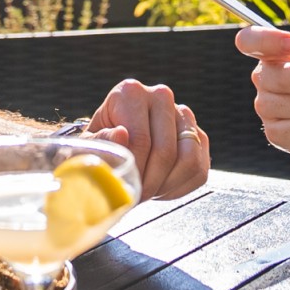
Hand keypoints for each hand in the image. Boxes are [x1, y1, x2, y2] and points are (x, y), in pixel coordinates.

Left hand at [86, 80, 208, 198]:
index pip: (140, 139)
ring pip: (188, 159)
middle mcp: (160, 96)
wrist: (115, 146)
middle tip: (137, 197)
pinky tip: (160, 188)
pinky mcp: (198, 134)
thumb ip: (100, 142)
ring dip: (167, 185)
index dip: (134, 172)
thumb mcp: (89, 146)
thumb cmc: (99, 146)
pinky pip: (200, 169)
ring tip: (148, 192)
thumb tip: (121, 135)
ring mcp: (183, 114)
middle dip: (151, 182)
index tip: (125, 189)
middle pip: (166, 150)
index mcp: (130, 92)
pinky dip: (181, 187)